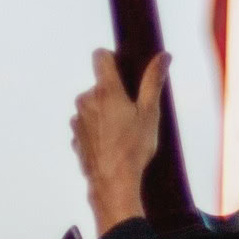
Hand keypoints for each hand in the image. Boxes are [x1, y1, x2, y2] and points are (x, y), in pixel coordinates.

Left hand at [73, 49, 168, 231]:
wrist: (113, 183)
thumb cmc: (133, 148)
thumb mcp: (150, 112)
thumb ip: (153, 81)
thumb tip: (163, 56)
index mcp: (105, 90)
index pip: (100, 56)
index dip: (111, 59)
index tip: (123, 71)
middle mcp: (86, 100)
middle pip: (99, 86)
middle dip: (113, 94)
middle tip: (131, 113)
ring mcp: (77, 119)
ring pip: (92, 106)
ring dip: (104, 113)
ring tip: (122, 133)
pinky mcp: (75, 137)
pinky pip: (87, 126)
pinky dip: (98, 130)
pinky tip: (112, 144)